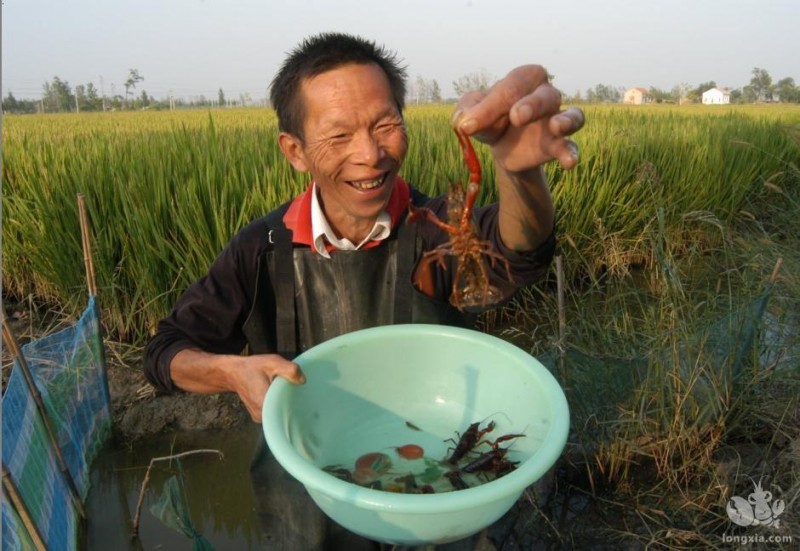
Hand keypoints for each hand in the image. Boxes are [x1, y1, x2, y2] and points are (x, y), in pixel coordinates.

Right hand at [228, 354, 305, 421]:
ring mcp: (259, 418)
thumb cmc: (252, 367)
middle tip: (293, 390)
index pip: (287, 411)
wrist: (233, 373)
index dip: (296, 402)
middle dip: (291, 402)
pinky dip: (277, 404)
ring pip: (278, 414)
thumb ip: (289, 370)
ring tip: (284, 391)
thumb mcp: (272, 362)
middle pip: (283, 413)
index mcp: (264, 403)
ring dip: (283, 403)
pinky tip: (279, 396)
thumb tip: (302, 381)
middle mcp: (261, 415)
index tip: (300, 394)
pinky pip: (273, 413)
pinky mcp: (259, 416)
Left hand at [453, 65, 583, 173]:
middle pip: (544, 95)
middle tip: (516, 116)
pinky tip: (569, 161)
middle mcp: (546, 94)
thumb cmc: (490, 119)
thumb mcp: (472, 113)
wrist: (503, 146)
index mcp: (523, 79)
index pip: (510, 88)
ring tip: (557, 127)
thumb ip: (466, 112)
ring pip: (572, 115)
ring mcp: (557, 119)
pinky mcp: (558, 144)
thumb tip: (462, 122)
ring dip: (567, 120)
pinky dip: (571, 152)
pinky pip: (571, 145)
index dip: (490, 106)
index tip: (468, 126)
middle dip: (532, 104)